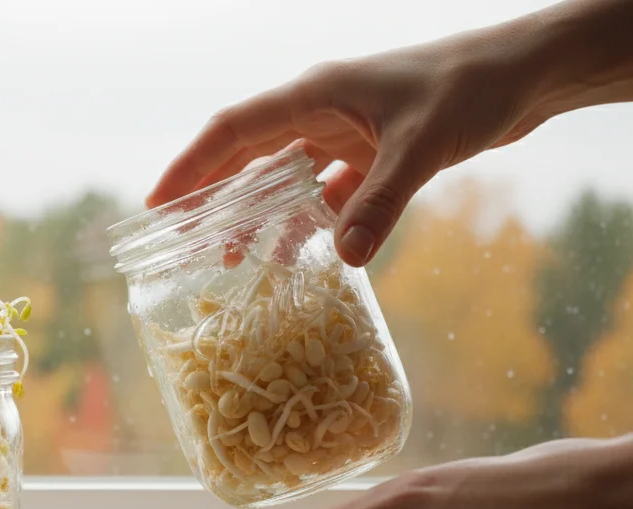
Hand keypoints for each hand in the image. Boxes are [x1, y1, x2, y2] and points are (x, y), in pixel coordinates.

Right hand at [146, 0, 632, 266]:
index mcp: (315, 94)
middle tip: (180, 240)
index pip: (233, 131)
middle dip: (212, 196)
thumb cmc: (470, 89)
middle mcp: (320, 110)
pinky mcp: (371, 150)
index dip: (191, 166)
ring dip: (260, 215)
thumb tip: (343, 259)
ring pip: (283, 176)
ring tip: (234, 259)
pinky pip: (325, 190)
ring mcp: (345, 130)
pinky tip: (302, 253)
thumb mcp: (421, 148)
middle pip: (247, 155)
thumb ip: (379, 203)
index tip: (158, 204)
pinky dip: (310, 220)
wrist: (524, 74)